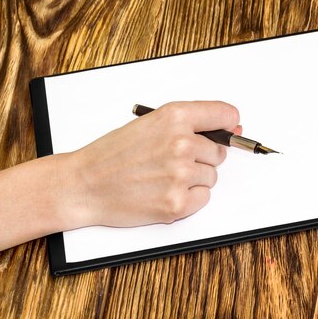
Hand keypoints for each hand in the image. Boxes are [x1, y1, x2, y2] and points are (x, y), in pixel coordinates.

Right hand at [63, 101, 239, 227]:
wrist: (84, 184)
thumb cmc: (114, 154)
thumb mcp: (150, 123)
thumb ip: (192, 123)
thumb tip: (233, 128)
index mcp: (175, 117)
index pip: (226, 115)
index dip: (227, 125)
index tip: (227, 130)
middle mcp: (181, 144)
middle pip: (219, 152)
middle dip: (201, 158)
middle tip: (170, 161)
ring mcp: (180, 175)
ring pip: (211, 177)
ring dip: (193, 179)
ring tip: (162, 177)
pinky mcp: (178, 204)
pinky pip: (203, 198)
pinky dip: (188, 199)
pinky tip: (163, 192)